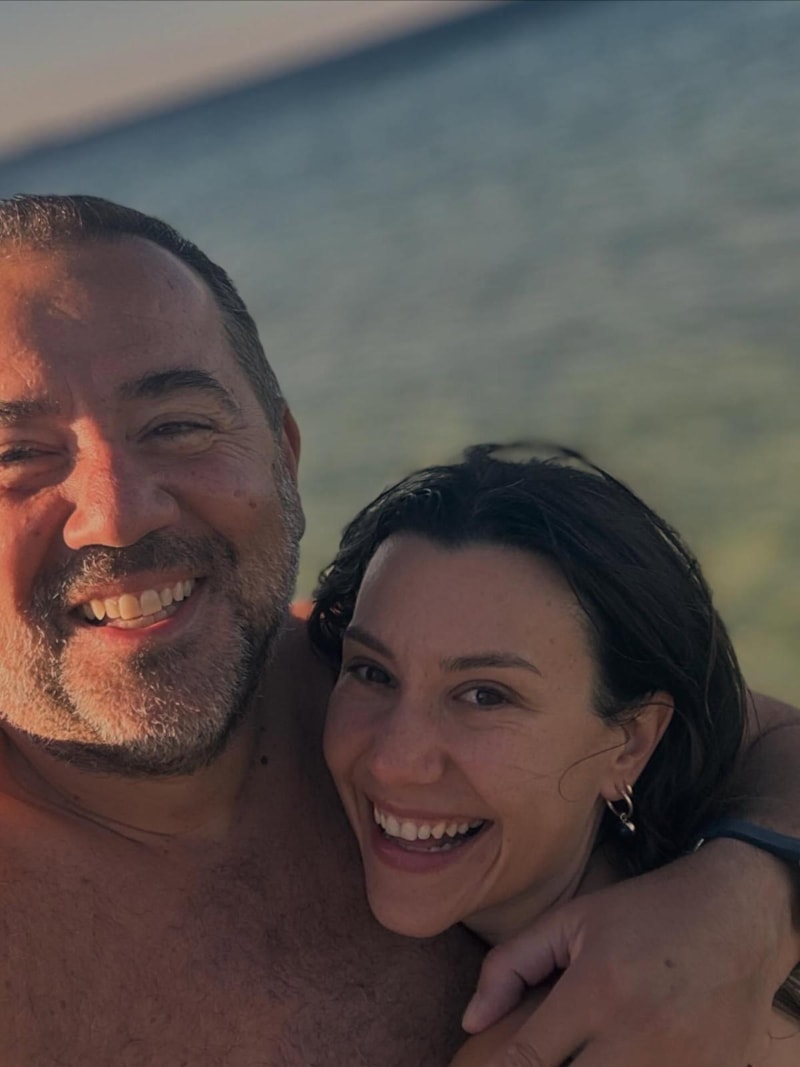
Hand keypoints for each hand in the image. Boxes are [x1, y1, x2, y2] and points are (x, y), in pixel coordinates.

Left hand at [462, 841, 797, 1065]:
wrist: (740, 916)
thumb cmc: (647, 914)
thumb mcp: (573, 920)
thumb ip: (512, 964)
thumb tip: (470, 1021)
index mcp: (599, 990)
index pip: (531, 1059)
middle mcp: (641, 1034)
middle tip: (547, 1056)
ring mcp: (682, 1065)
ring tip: (589, 1050)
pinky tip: (623, 1056)